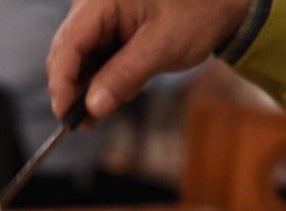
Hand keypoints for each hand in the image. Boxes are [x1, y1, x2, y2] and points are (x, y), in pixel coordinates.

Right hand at [46, 0, 248, 120]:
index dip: (62, 81)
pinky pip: (95, 61)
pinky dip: (100, 83)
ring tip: (98, 116)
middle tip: (81, 123)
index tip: (65, 113)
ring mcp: (101, 19)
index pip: (69, 43)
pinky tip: (115, 96)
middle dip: (72, 89)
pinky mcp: (110, 33)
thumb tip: (93, 107)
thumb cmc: (198, 13)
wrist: (223, 4)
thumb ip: (124, 76)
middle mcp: (95, 7)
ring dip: (86, 90)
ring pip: (78, 61)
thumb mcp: (162, 47)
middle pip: (66, 53)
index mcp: (103, 0)